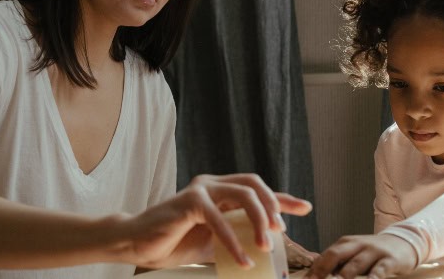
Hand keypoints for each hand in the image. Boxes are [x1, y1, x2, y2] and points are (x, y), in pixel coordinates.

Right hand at [121, 174, 312, 268]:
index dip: (283, 198)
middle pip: (254, 184)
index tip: (305, 208)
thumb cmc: (173, 241)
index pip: (257, 189)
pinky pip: (220, 219)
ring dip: (259, 221)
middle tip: (280, 231)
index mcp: (219, 190)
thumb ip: (235, 236)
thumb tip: (263, 249)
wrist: (138, 244)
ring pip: (243, 195)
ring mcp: (201, 189)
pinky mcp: (189, 201)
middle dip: (274, 205)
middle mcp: (212, 184)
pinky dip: (234, 242)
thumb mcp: (213, 241)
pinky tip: (243, 259)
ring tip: (264, 246)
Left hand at [304, 234, 416, 278]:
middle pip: (336, 255)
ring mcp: (373, 252)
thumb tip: (314, 274)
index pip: (325, 255)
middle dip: (323, 270)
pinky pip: (379, 271)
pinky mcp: (389, 260)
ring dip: (343, 277)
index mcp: (346, 243)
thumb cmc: (374, 252)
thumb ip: (338, 262)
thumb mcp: (354, 253)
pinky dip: (372, 278)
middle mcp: (358, 245)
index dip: (314, 269)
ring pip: (355, 264)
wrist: (404, 241)